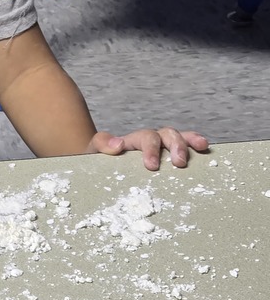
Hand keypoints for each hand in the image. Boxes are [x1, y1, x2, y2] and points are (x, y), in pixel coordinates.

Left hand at [89, 128, 208, 171]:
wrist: (100, 165)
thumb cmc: (99, 159)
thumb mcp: (94, 150)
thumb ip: (102, 145)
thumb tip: (118, 144)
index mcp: (134, 140)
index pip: (146, 138)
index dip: (151, 150)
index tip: (152, 166)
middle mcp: (151, 139)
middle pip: (166, 133)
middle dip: (175, 145)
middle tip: (179, 163)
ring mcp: (162, 146)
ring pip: (178, 136)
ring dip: (190, 141)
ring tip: (202, 148)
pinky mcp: (170, 155)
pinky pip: (186, 146)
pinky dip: (196, 145)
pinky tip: (206, 150)